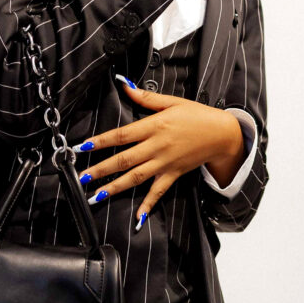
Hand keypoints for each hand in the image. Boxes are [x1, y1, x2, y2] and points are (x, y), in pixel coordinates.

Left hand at [69, 79, 243, 230]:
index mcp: (155, 126)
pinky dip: (148, 205)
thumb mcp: (172, 101)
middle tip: (81, 178)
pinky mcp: (173, 174)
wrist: (222, 134)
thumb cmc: (197, 115)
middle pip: (124, 160)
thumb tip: (124, 85)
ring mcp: (165, 163)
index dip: (102, 141)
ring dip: (114, 188)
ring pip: (135, 177)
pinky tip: (137, 217)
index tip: (83, 147)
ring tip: (96, 196)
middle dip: (100, 169)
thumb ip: (146, 97)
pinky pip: (158, 192)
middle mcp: (157, 146)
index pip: (122, 135)